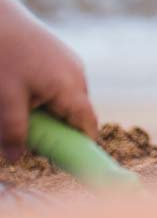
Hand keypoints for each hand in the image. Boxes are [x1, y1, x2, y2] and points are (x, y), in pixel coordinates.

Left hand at [0, 0, 96, 161]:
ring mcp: (68, 61)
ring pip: (64, 98)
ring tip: (15, 109)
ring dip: (46, 112)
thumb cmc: (3, 57)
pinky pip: (56, 84)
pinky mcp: (57, 54)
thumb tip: (18, 159)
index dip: (79, 147)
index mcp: (71, 87)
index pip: (87, 125)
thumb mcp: (5, 100)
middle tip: (27, 137)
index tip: (65, 163)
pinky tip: (16, 90)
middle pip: (76, 113)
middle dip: (55, 129)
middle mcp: (77, 73)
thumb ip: (14, 132)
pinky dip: (42, 96)